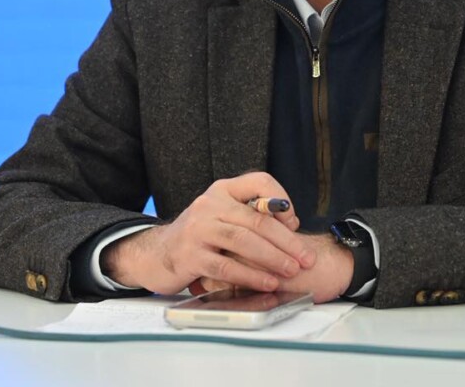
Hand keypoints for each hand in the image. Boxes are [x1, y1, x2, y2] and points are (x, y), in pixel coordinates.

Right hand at [101, 173, 315, 295]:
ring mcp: (198, 229)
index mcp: (222, 190)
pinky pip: (227, 266)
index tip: (294, 221)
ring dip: (273, 258)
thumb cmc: (200, 237)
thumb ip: (251, 215)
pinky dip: (251, 275)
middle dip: (287, 240)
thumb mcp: (223, 216)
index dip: (281, 198)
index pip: (259, 181)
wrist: (157, 254)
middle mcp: (209, 204)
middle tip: (307, 257)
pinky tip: (268, 283)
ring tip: (292, 270)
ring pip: (243, 241)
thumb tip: (290, 224)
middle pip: (256, 219)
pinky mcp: (190, 256)